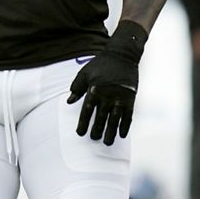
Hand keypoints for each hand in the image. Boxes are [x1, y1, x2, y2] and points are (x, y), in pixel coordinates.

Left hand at [67, 21, 146, 145]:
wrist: (122, 55)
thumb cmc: (100, 64)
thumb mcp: (84, 73)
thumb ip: (76, 88)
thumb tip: (68, 101)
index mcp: (94, 90)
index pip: (87, 111)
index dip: (83, 123)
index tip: (80, 133)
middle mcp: (107, 95)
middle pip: (101, 118)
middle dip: (97, 130)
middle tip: (94, 139)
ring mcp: (120, 97)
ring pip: (115, 119)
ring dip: (111, 132)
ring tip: (107, 143)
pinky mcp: (131, 98)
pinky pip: (128, 115)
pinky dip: (125, 126)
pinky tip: (122, 135)